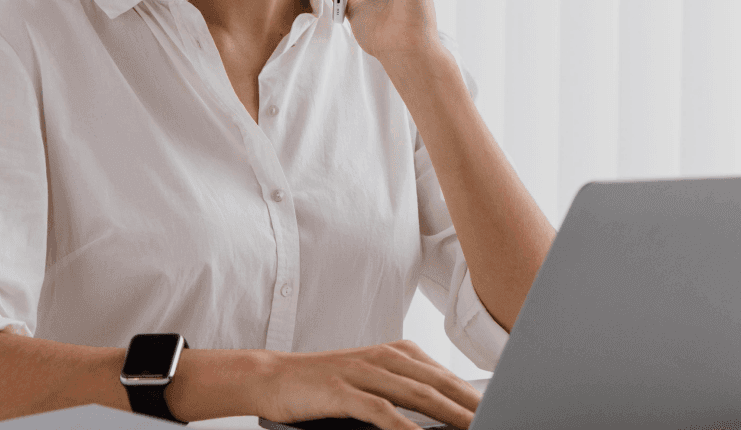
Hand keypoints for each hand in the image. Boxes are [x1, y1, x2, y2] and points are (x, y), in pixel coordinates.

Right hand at [257, 339, 480, 429]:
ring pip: (416, 394)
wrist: (275, 377)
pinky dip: (404, 427)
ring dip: (448, 414)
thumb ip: (404, 391)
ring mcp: (362, 371)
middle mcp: (383, 357)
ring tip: (474, 429)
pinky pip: (381, 410)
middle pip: (437, 382)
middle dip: (470, 404)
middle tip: (498, 418)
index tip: (495, 410)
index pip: (442, 375)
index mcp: (394, 352)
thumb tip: (443, 412)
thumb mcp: (369, 382)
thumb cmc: (326, 384)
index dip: (470, 394)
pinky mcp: (343, 390)